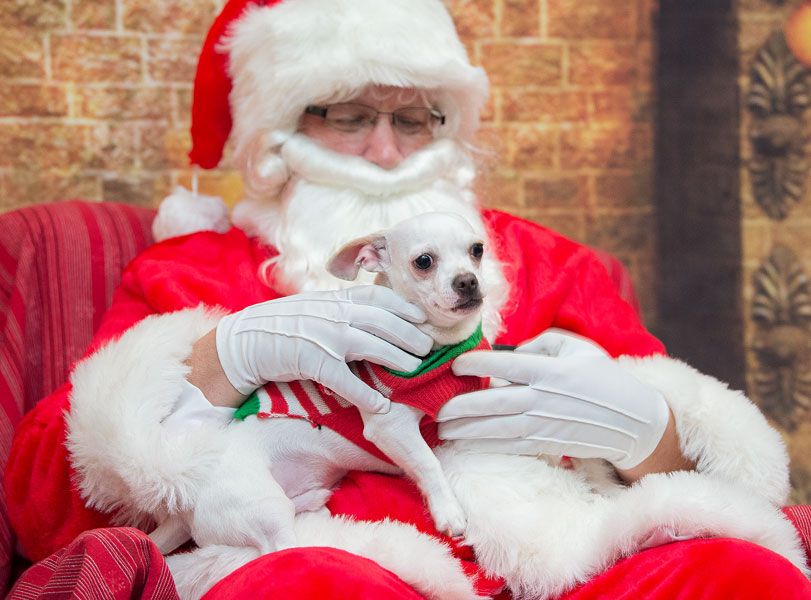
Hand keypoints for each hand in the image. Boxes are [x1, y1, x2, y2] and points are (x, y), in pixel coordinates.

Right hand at [216, 286, 432, 412]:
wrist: (247, 340)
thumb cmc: (284, 325)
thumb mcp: (315, 307)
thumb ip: (342, 308)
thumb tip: (372, 315)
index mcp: (335, 299)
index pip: (378, 296)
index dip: (404, 306)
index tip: (422, 317)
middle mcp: (334, 314)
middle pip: (383, 322)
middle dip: (410, 334)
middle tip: (427, 347)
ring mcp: (324, 338)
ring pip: (372, 347)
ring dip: (397, 359)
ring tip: (416, 369)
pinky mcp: (312, 363)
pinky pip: (346, 381)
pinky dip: (366, 394)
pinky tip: (382, 406)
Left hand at [437, 329, 669, 469]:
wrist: (633, 420)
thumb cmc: (604, 376)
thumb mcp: (578, 347)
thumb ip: (541, 343)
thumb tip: (512, 352)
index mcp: (551, 371)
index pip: (505, 367)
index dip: (477, 365)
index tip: (455, 364)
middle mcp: (544, 399)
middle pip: (494, 404)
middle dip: (461, 406)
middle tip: (437, 407)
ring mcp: (545, 425)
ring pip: (497, 429)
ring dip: (466, 431)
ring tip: (441, 429)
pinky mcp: (547, 444)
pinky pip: (510, 446)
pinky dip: (486, 446)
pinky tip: (465, 445)